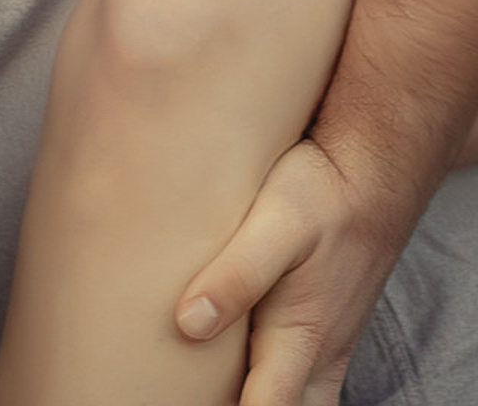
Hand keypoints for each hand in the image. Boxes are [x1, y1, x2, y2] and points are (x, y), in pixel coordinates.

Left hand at [176, 134, 421, 405]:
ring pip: (297, 398)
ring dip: (260, 397)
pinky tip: (235, 362)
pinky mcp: (325, 325)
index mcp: (300, 339)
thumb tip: (188, 325)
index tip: (183, 405)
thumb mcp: (275, 226)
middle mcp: (318, 353)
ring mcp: (327, 344)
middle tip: (188, 394)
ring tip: (208, 385)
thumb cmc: (320, 194)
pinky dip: (272, 382)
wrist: (369, 170)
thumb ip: (236, 275)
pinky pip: (302, 377)